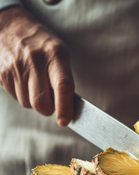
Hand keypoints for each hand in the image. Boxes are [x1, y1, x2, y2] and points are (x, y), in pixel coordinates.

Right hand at [0, 7, 73, 125]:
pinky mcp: (1, 73)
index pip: (62, 85)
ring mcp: (16, 67)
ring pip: (27, 103)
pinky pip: (15, 97)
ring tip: (35, 83)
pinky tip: (24, 80)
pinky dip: (22, 94)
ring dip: (33, 101)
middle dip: (47, 109)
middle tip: (51, 102)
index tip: (65, 121)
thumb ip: (64, 79)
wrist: (11, 28)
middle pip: (40, 101)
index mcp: (55, 55)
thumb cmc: (42, 45)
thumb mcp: (60, 54)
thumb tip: (69, 107)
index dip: (64, 106)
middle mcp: (35, 60)